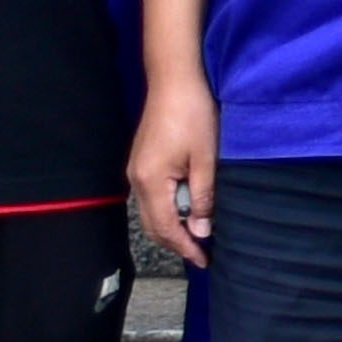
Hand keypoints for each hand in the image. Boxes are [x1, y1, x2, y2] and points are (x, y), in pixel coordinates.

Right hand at [127, 74, 217, 273]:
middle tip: (202, 253)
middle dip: (176, 243)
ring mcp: (136, 170)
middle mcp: (136, 180)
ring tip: (197, 235)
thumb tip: (201, 231)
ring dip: (172, 227)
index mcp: (150, 182)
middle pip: (152, 225)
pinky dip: (168, 210)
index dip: (185, 247)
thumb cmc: (193, 115)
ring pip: (151, 212)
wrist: (174, 80)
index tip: (204, 261)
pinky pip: (152, 197)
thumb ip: (202, 198)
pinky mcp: (141, 161)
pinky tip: (187, 209)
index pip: (166, 228)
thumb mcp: (205, 159)